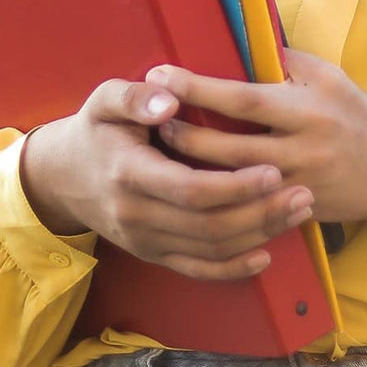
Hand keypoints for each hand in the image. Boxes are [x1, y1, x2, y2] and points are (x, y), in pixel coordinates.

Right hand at [19, 76, 318, 280]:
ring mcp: (144, 240)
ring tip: (298, 212)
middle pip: (208, 225)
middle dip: (260, 213)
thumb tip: (170, 99)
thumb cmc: (96, 129)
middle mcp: (136, 215)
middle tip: (304, 194)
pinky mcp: (152, 254)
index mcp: (129, 173)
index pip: (190, 189)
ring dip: (258, 235)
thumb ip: (135, 96)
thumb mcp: (105, 100)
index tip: (273, 171)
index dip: (235, 186)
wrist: (62, 176)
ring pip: (209, 249)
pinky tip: (266, 254)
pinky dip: (233, 268)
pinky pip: (196, 270)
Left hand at [145, 47, 366, 225]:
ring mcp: (297, 186)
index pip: (243, 99)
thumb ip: (283, 61)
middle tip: (150, 118)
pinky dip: (215, 198)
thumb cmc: (356, 112)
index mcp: (306, 109)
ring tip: (160, 150)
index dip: (199, 88)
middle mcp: (301, 149)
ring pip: (231, 184)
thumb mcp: (327, 75)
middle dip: (183, 133)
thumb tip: (237, 40)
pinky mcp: (295, 212)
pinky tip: (188, 188)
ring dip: (191, 168)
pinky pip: (247, 210)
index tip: (162, 74)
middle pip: (228, 148)